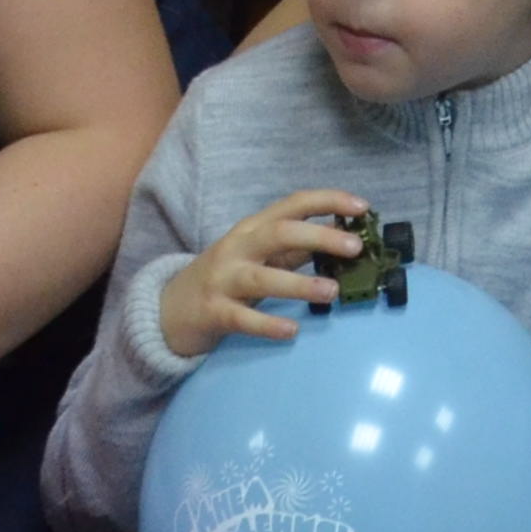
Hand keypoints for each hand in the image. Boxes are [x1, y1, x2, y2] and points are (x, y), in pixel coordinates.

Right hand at [163, 188, 372, 362]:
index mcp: (253, 228)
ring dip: (299, 284)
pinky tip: (292, 330)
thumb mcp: (258, 255)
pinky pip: (241, 318)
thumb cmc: (226, 277)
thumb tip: (344, 237)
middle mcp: (237, 247)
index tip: (362, 207)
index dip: (328, 201)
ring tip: (332, 292)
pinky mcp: (212, 312)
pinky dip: (267, 325)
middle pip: (279, 233)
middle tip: (355, 248)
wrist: (167, 309)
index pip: (293, 204)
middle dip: (319, 236)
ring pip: (261, 277)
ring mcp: (222, 279)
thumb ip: (295, 247)